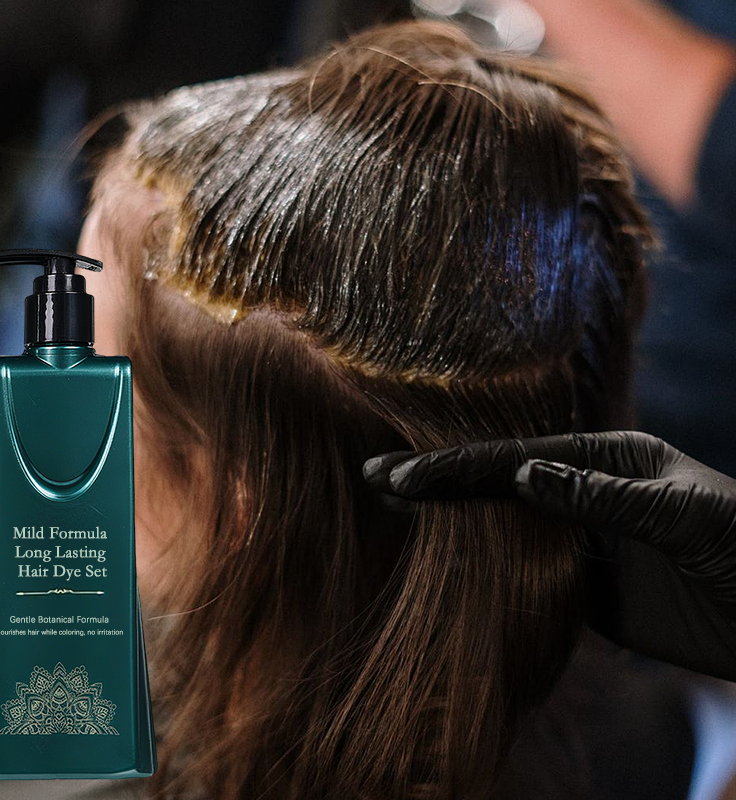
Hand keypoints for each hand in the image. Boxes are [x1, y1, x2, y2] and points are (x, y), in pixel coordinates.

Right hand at [363, 431, 735, 680]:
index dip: (458, 466)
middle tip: (374, 476)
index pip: (517, 459)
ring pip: (504, 527)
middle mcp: (585, 492)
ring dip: (451, 520)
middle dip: (438, 482)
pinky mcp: (588, 590)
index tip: (402, 473)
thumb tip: (522, 472)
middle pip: (499, 485)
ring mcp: (583, 541)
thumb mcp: (684, 514)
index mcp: (607, 460)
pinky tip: (444, 561)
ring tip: (391, 508)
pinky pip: (526, 575)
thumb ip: (602, 497)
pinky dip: (484, 569)